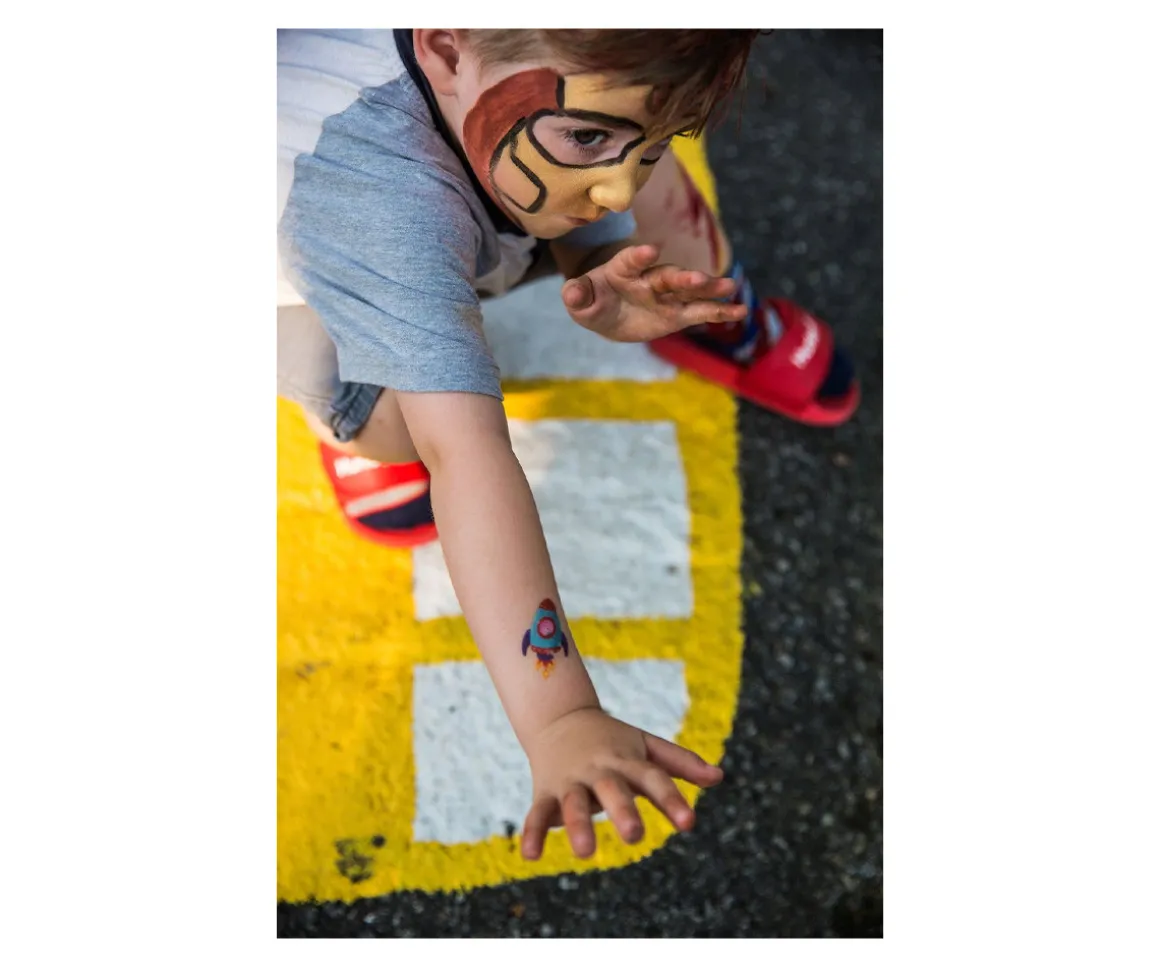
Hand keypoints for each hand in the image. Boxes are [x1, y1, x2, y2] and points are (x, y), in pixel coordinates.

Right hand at [519, 706, 724, 860]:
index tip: (689, 823)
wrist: (559, 717)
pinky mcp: (545, 791)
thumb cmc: (612, 738)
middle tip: (635, 836)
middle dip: (623, 811)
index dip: (671, 801)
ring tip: (585, 852)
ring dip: (578, 826)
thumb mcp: (646, 745)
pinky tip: (530, 856)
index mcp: (627, 760)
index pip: (653, 778)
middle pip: (613, 790)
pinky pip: (537, 813)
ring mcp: (571, 780)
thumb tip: (719, 778)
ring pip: (574, 804)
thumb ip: (680, 762)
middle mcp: (599, 770)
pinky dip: (533, 833)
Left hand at [560, 244, 748, 342]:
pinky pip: (700, 311)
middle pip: (667, 276)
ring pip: (690, 290)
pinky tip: (740, 311)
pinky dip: (719, 311)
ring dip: (709, 288)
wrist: (609, 314)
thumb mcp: (580, 302)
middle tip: (697, 277)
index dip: (638, 256)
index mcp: (621, 270)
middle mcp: (648, 278)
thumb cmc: (592, 302)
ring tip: (730, 286)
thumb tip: (570, 293)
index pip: (630, 260)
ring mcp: (666, 295)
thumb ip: (577, 295)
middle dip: (682, 276)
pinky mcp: (678, 313)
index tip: (649, 250)